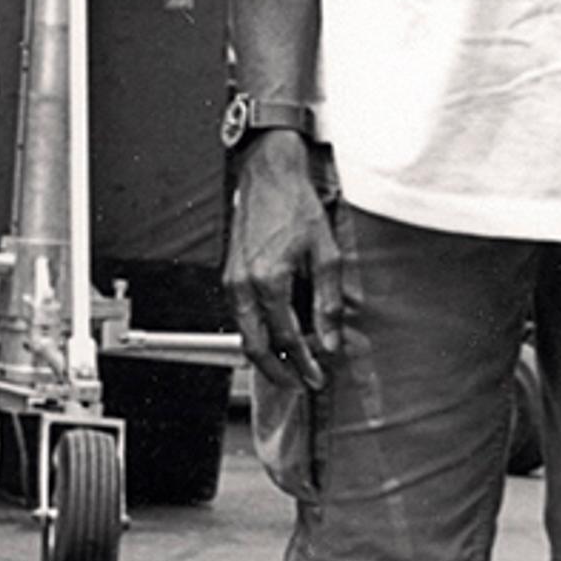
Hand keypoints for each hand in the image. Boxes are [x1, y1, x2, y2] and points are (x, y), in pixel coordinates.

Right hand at [223, 134, 341, 390]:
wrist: (267, 175)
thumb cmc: (296, 206)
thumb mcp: (326, 254)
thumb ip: (328, 302)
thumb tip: (331, 340)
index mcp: (269, 280)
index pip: (287, 337)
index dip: (304, 362)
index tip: (318, 377)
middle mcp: (244, 285)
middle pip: (255, 346)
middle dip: (277, 371)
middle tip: (298, 384)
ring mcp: (232, 280)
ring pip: (242, 333)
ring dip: (263, 356)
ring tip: (287, 368)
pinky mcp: (229, 274)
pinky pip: (238, 316)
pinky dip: (254, 334)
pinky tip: (271, 338)